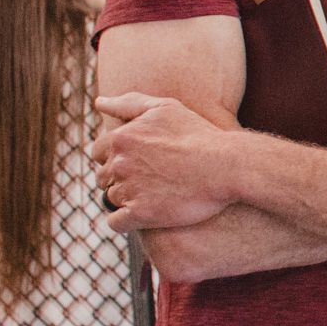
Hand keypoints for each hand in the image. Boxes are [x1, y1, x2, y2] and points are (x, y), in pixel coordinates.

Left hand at [92, 93, 238, 230]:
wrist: (227, 166)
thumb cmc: (199, 134)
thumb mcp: (166, 108)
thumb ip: (128, 103)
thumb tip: (99, 102)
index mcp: (121, 137)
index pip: (98, 152)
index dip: (117, 157)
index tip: (141, 161)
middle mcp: (119, 163)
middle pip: (104, 177)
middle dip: (121, 178)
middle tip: (151, 179)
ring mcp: (129, 189)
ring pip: (112, 199)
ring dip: (128, 198)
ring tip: (156, 194)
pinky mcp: (140, 214)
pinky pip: (117, 223)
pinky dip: (127, 221)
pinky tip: (146, 215)